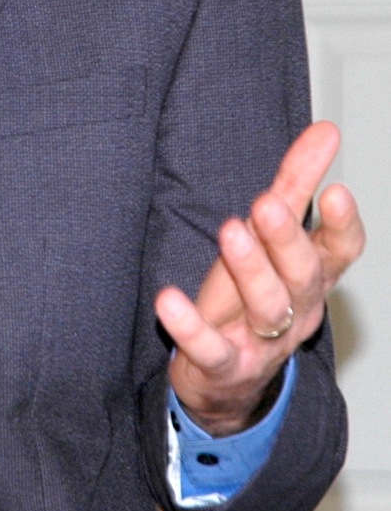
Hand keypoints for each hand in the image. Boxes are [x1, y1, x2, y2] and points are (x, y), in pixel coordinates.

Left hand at [156, 119, 364, 434]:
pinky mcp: (224, 366)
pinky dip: (191, 327)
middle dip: (286, 240)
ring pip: (267, 309)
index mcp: (310, 276)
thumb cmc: (252, 296)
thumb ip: (298, 183)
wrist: (228, 380)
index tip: (337, 191)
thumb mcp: (275, 237)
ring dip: (249, 270)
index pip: (339, 253)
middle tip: (266, 204)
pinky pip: (210, 349)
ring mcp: (262, 342)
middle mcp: (295, 310)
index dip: (342, 226)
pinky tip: (168, 300)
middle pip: (302, 276)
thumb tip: (325, 130)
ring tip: (229, 231)